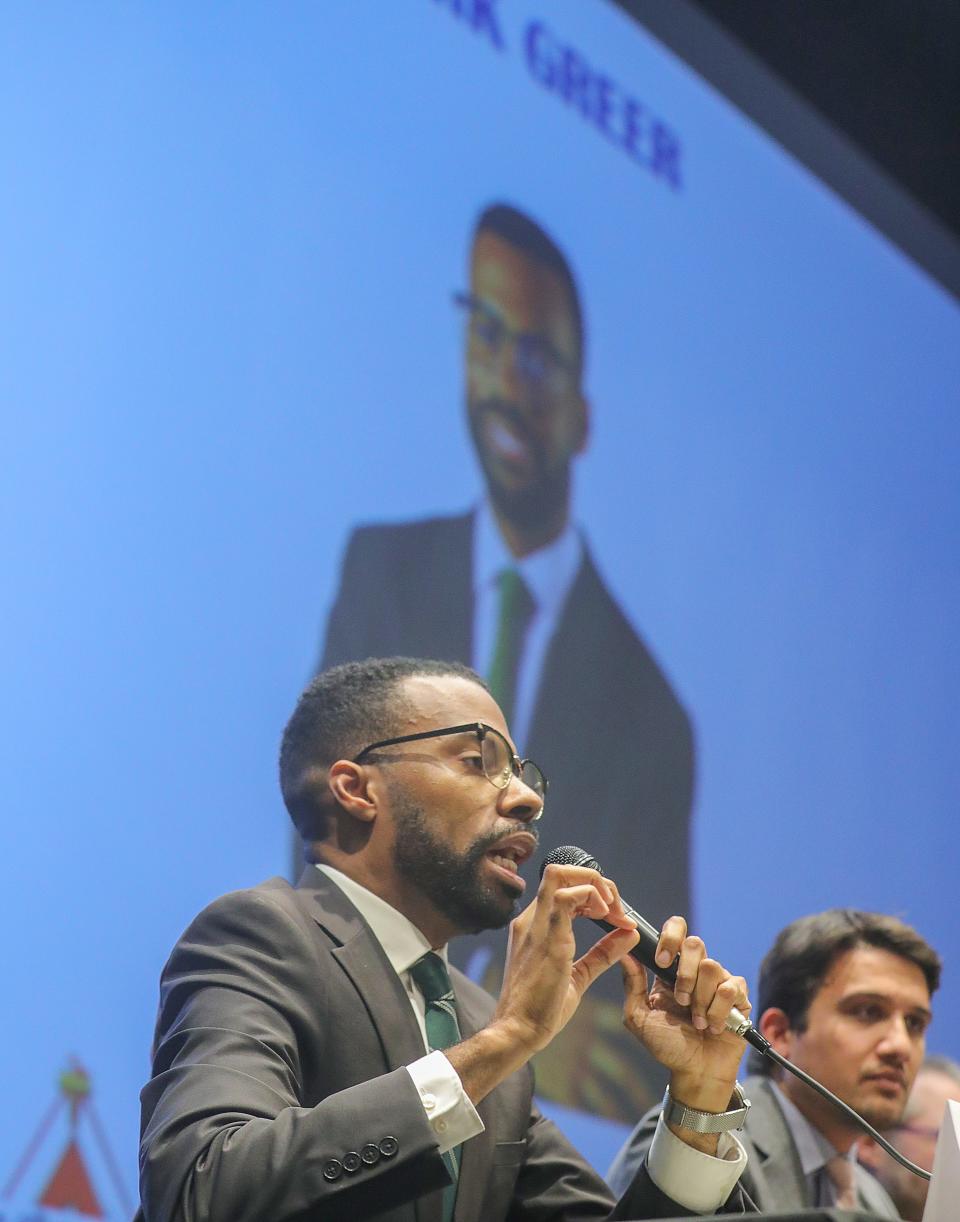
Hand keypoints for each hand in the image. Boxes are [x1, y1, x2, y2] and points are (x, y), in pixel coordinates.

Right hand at [492, 864, 638, 1054]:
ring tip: (612, 912)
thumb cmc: (541, 1008)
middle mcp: (532, 919)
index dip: (593, 891)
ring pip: (560, 874)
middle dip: (595, 879)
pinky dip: (591, 898)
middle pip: (560, 871)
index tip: (614, 915)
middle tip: (615, 908)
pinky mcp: (546, 938)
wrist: (517, 1031)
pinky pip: (566, 898)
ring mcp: (535, 925)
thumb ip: (603, 953)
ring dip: (594, 885)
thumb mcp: (579, 975)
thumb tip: (628, 933)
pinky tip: (607, 919)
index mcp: (536, 926)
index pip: (562, 886)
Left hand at [622, 916, 749, 1113]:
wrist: (695, 1073)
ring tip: (697, 1022)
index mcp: (671, 969)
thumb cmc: (667, 1046)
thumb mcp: (639, 1018)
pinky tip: (714, 1026)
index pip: (676, 929)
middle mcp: (696, 970)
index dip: (669, 937)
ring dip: (701, 1000)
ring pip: (712, 966)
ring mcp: (719, 981)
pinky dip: (719, 1011)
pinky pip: (731, 988)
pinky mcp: (738, 996)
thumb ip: (632, 985)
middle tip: (681, 1001)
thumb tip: (625, 954)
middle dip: (685, 974)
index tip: (661, 962)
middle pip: (695, 943)